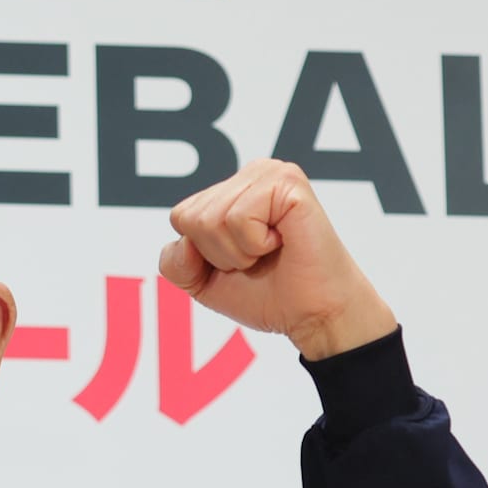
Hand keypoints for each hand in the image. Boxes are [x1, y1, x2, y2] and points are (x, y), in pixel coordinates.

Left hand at [158, 159, 396, 359]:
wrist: (313, 314)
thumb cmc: (267, 294)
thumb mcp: (202, 282)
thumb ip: (174, 262)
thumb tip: (183, 241)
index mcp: (232, 188)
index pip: (180, 217)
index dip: (203, 254)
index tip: (241, 260)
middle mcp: (251, 173)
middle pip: (190, 218)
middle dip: (219, 254)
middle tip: (259, 259)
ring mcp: (271, 173)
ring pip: (210, 220)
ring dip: (238, 252)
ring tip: (271, 251)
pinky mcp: (288, 183)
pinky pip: (237, 218)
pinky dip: (255, 244)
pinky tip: (283, 242)